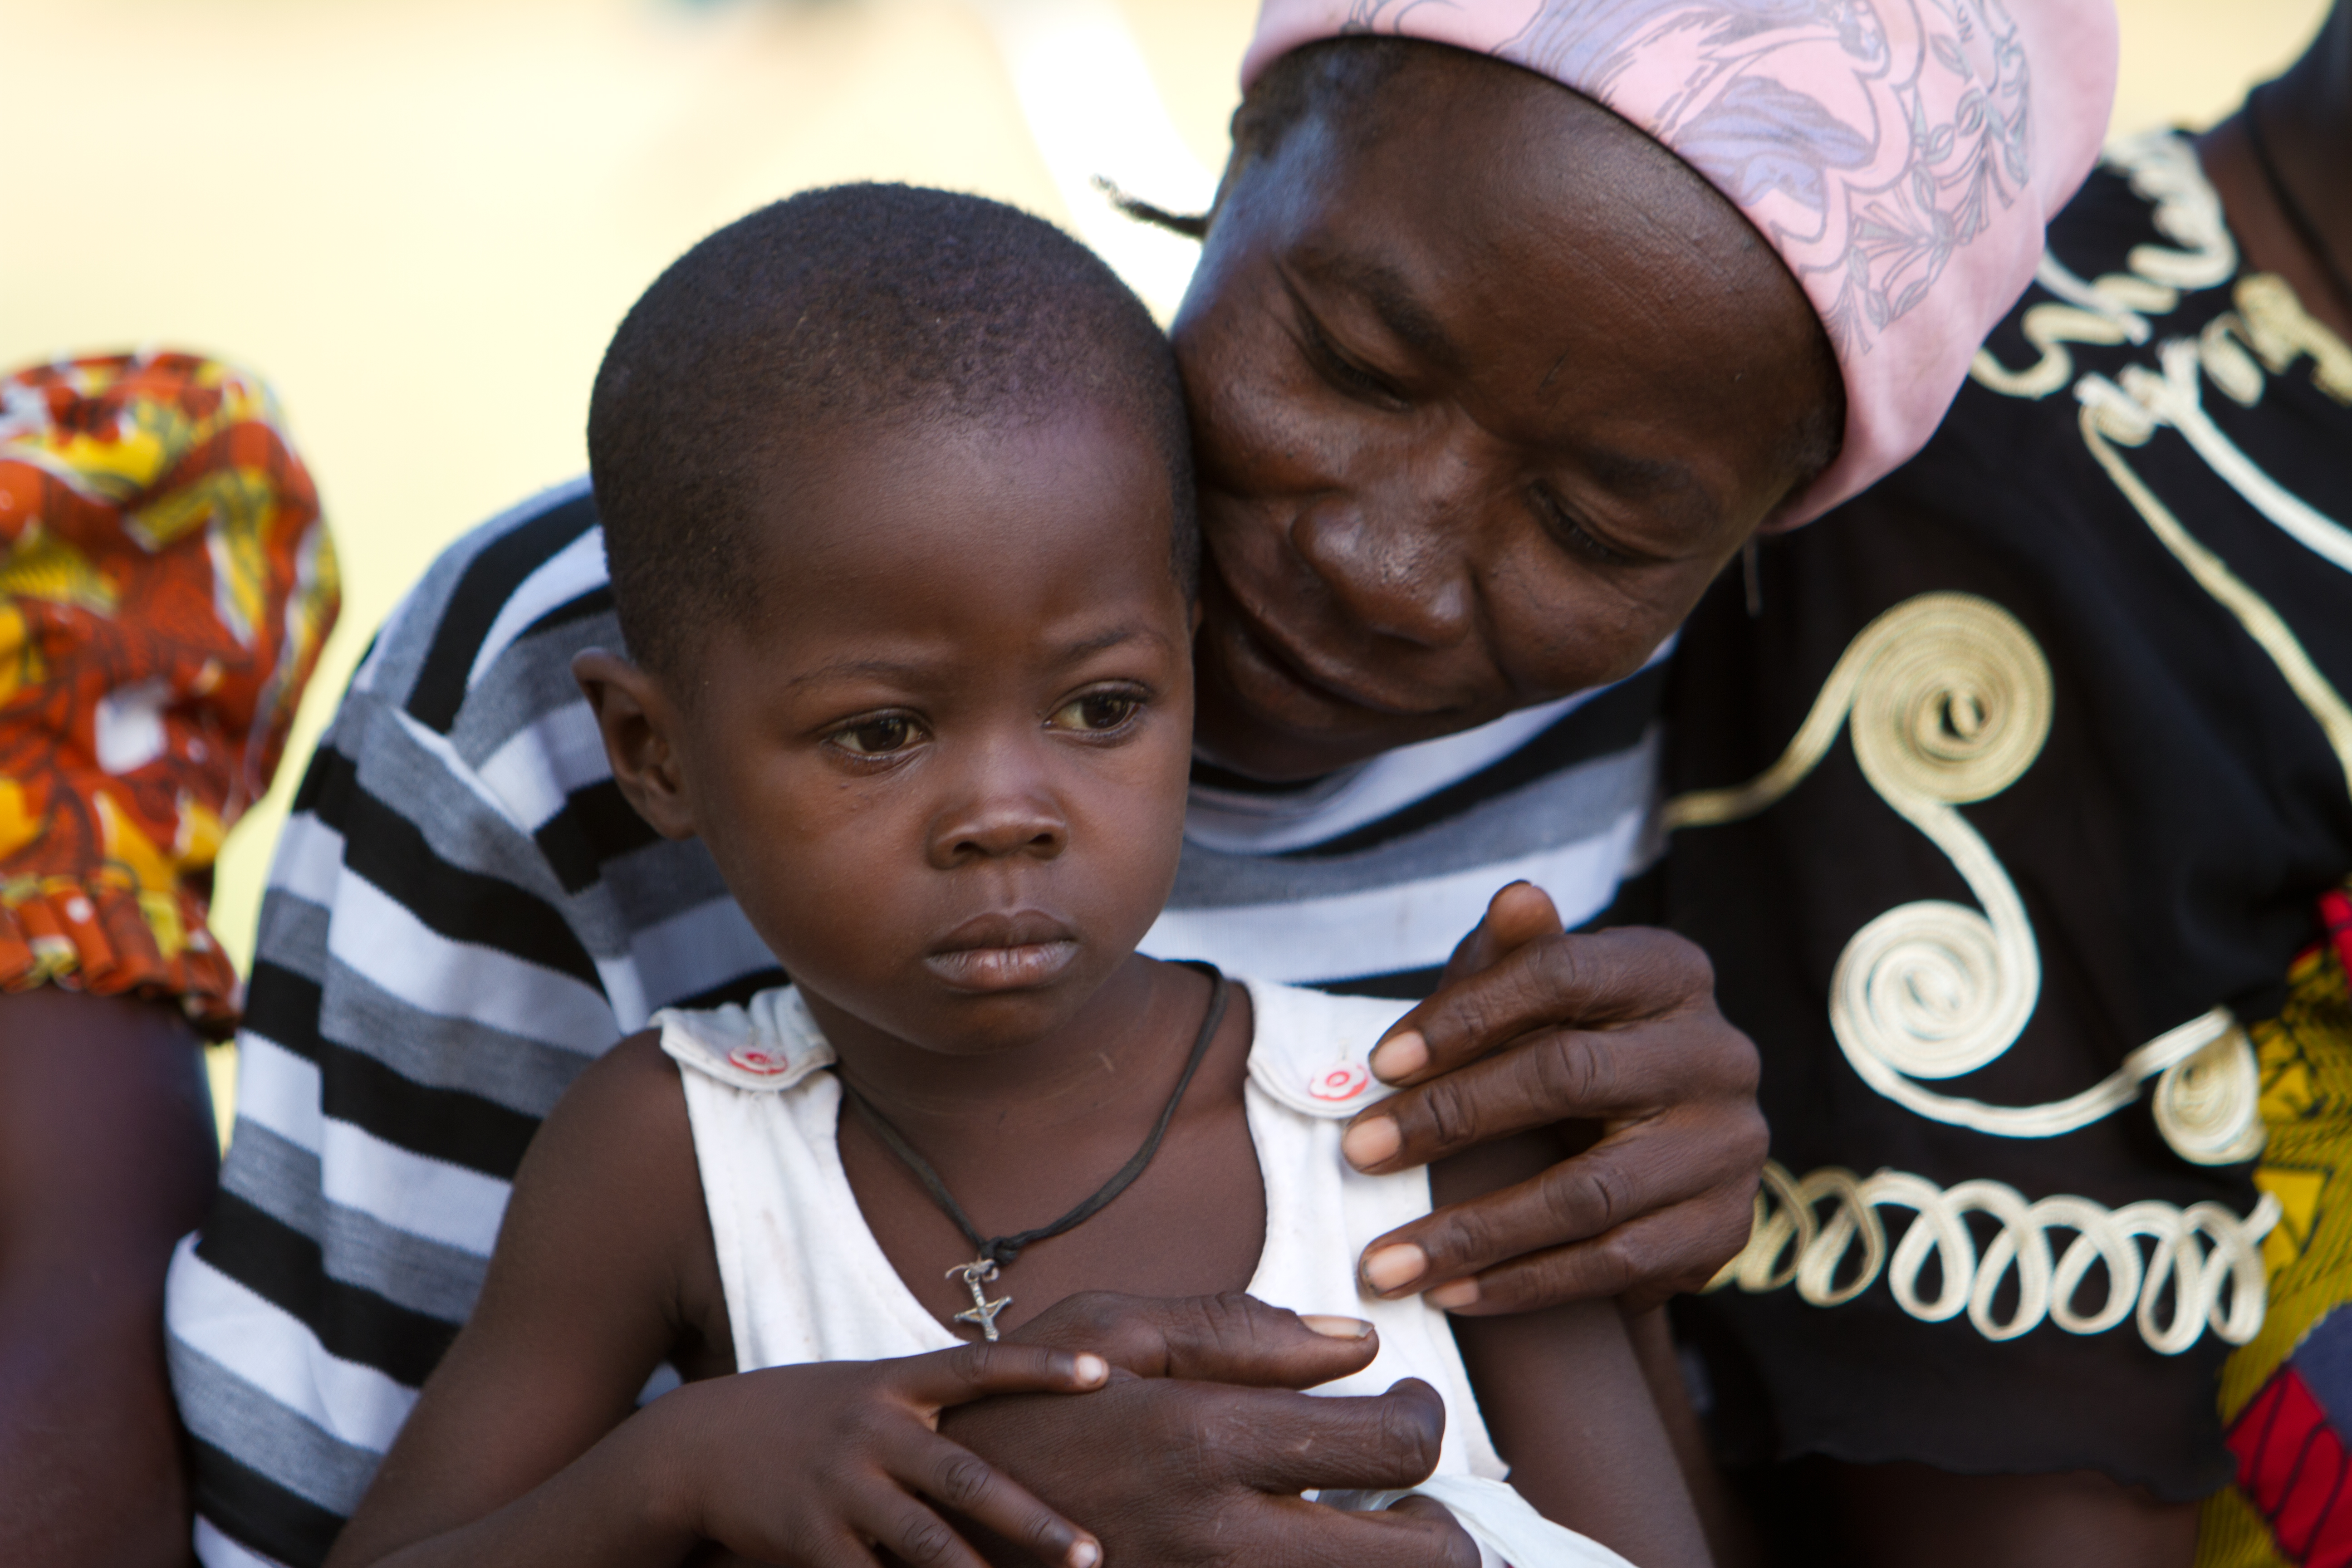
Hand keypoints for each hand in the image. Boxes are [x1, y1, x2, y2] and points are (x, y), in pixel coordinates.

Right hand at [663, 1341, 1112, 1567]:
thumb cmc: (807, 1416)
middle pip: (966, 1476)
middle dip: (1032, 1518)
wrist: (698, 1445)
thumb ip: (933, 1400)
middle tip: (1091, 1552)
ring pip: (925, 1542)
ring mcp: (841, 1486)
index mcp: (895, 1382)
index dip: (1042, 1365)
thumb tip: (1021, 1414)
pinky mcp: (810, 1538)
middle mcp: (874, 1430)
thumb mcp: (868, 1388)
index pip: (981, 1363)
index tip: (1102, 1370)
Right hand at [943, 1293, 1481, 1567]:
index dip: (1424, 1417)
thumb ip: (1241, 1332)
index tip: (1405, 1403)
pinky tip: (1295, 1548)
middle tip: (1402, 1485)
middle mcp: (1219, 1534)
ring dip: (1388, 1560)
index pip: (1394, 1445)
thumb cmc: (1020, 1411)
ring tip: (1354, 1521)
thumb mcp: (1112, 1331)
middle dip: (1438, 1520)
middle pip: (1420, 1556)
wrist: (937, 1524)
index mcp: (1206, 1438)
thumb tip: (1357, 1342)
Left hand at [1342, 882, 1765, 1313]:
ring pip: (1587, 1194)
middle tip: (1357, 1153)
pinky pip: (1614, 1263)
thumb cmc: (1573, 1049)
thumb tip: (1517, 895)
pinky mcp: (1726, 1228)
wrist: (1657, 1146)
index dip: (1465, 1016)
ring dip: (1474, 1234)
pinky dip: (1523, 1284)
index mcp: (1670, 973)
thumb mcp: (1541, 999)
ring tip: (1386, 1260)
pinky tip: (1451, 1293)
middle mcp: (1717, 1053)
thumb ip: (1517, 958)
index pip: (1561, 974)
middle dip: (1450, 1120)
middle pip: (1569, 1078)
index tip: (1378, 1064)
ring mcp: (1729, 1146)